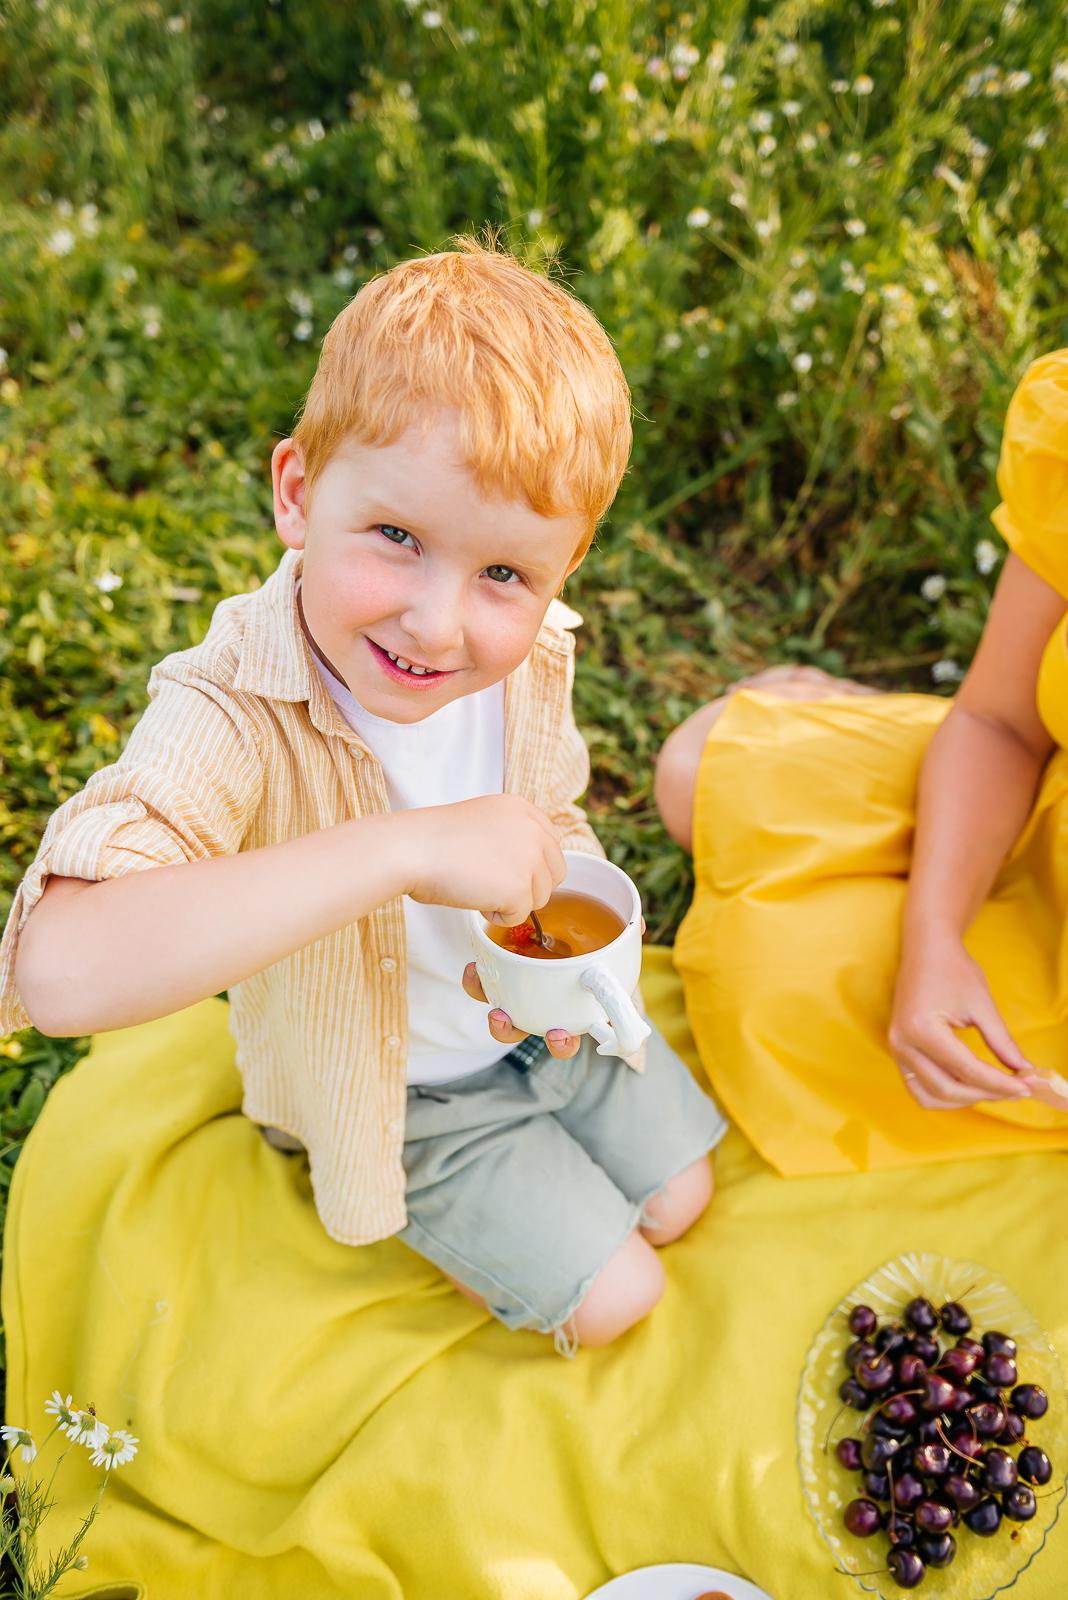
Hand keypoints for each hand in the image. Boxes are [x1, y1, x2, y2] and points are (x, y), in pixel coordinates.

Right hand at [403, 795, 565, 925]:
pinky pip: (521, 916)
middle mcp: (533, 830)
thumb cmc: (434, 839)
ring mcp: (529, 859)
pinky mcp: (520, 888)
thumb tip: (528, 866)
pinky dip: (498, 916)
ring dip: (512, 901)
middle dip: (529, 886)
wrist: (414, 849)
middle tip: (496, 886)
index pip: (552, 845)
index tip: (512, 872)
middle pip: (554, 873)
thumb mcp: (484, 820)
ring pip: (540, 897)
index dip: (533, 865)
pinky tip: (475, 899)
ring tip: (478, 888)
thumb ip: (511, 834)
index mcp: (524, 810)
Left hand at [461, 916, 645, 1062]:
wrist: (545, 907)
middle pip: (534, 1033)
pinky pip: (483, 986)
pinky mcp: (494, 974)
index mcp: (573, 1003)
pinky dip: (477, 982)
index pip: (569, 1035)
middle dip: (523, 1035)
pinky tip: (475, 967)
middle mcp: (544, 1006)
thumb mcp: (604, 926)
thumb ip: (621, 929)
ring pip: (505, 1020)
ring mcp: (518, 993)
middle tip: (525, 1025)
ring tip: (497, 1012)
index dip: (563, 1042)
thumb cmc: (583, 927)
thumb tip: (635, 927)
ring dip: (500, 1024)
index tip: (558, 1035)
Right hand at [889, 931, 1035, 1107]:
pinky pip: (918, 1087)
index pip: (967, 1070)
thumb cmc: (953, 969)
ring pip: (930, 1096)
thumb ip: (1002, 1042)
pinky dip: (944, 1094)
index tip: (1026, 1088)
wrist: (925, 950)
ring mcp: (896, 1049)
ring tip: (991, 1090)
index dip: (1000, 1083)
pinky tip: (968, 1085)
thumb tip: (1023, 1070)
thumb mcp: (982, 1004)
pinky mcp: (898, 1051)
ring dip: (963, 1100)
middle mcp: (903, 1044)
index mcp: (922, 1029)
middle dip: (986, 1094)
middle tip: (1015, 1090)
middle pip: (948, 1088)